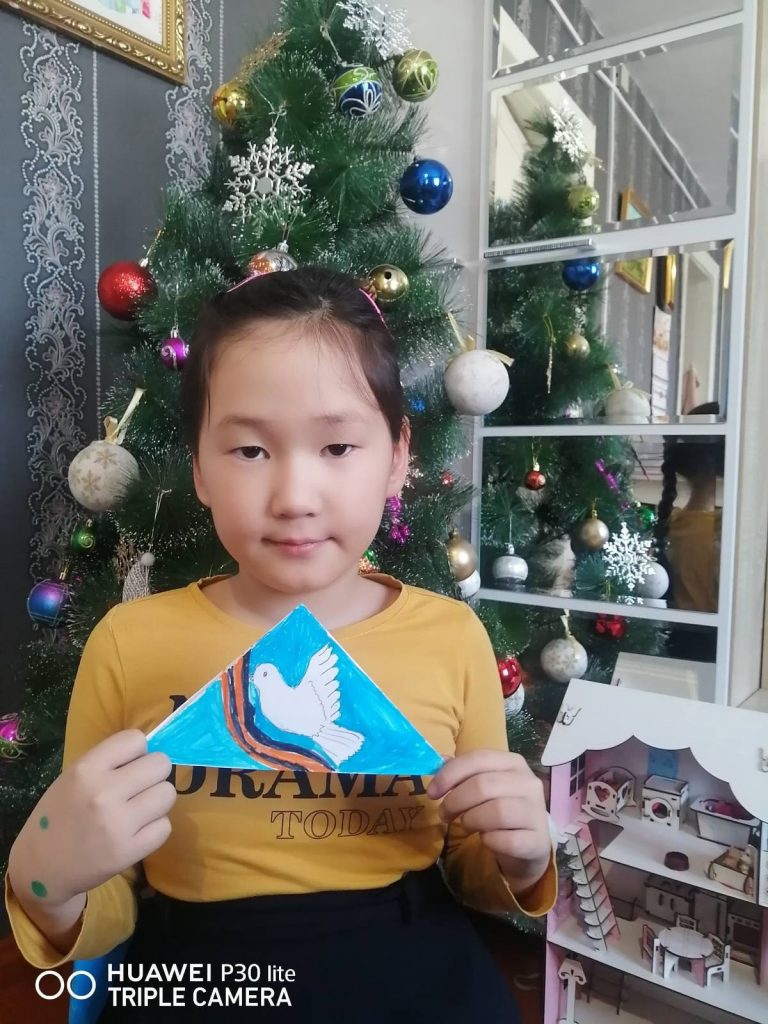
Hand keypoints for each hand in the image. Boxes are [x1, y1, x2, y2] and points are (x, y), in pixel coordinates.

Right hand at [9, 730, 175, 908]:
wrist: (41, 866)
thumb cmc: (60, 815)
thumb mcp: (73, 778)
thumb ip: (109, 762)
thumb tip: (151, 752)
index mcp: (86, 769)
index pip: (135, 739)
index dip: (138, 751)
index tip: (130, 765)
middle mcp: (103, 793)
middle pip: (160, 765)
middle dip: (153, 774)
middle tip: (139, 788)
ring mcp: (118, 823)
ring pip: (167, 794)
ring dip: (157, 800)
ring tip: (139, 809)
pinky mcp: (129, 851)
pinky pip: (165, 826)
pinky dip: (155, 828)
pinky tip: (137, 831)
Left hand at [426, 750, 550, 894]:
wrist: (529, 843)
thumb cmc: (500, 809)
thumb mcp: (484, 785)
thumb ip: (463, 772)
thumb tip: (438, 760)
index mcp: (513, 763)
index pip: (478, 758)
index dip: (450, 774)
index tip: (432, 792)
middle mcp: (528, 783)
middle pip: (483, 785)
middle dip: (455, 801)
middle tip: (444, 814)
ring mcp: (536, 811)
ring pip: (496, 812)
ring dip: (470, 820)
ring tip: (465, 825)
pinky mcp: (537, 840)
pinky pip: (505, 840)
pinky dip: (489, 840)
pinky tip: (487, 839)